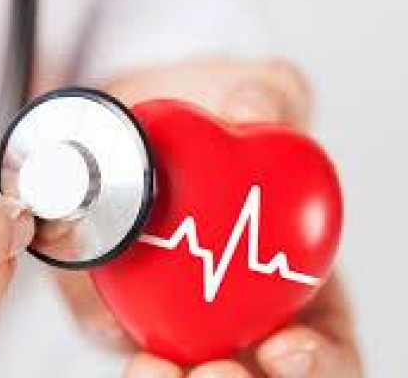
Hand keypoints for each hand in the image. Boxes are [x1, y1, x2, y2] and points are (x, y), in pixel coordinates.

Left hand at [52, 58, 361, 376]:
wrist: (135, 120)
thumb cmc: (204, 118)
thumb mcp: (245, 93)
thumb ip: (266, 94)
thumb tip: (251, 105)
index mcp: (289, 275)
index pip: (323, 343)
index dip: (320, 362)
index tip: (288, 348)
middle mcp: (237, 310)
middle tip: (216, 375)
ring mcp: (178, 316)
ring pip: (187, 374)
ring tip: (154, 371)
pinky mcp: (119, 313)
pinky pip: (124, 347)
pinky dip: (124, 353)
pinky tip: (129, 353)